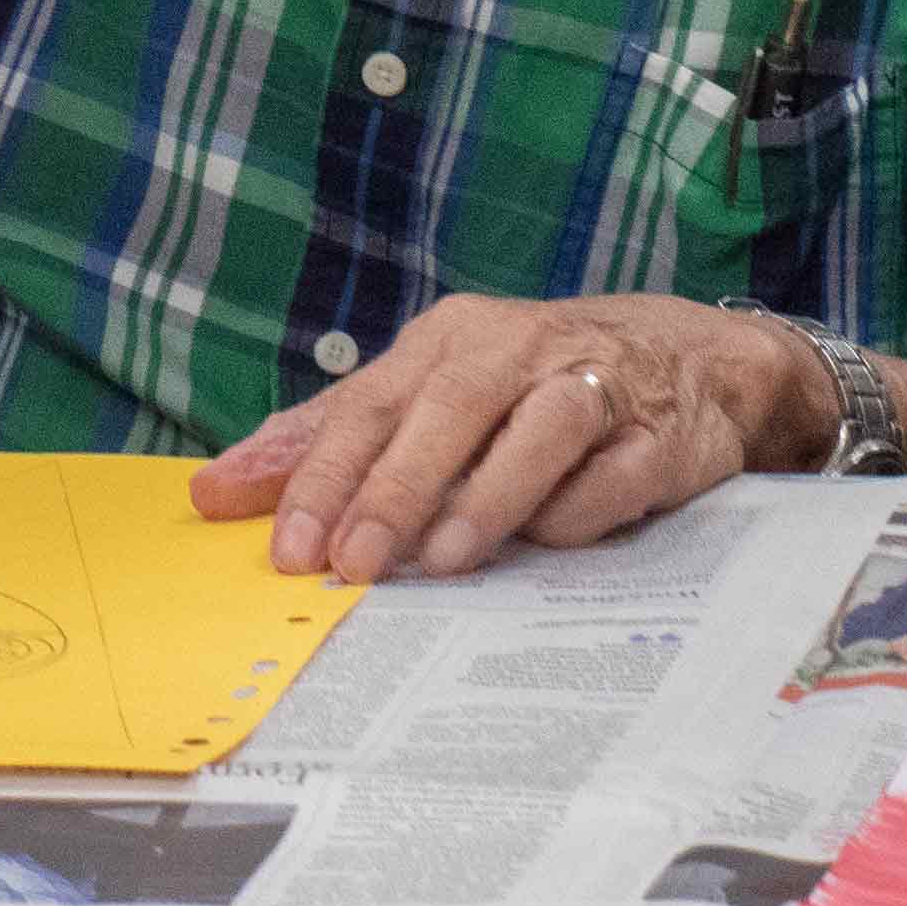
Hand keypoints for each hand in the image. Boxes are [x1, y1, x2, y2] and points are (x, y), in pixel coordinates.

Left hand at [186, 291, 815, 582]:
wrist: (691, 362)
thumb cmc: (528, 386)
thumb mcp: (425, 397)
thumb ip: (326, 443)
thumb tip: (215, 491)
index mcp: (447, 340)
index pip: (368, 405)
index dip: (322, 475)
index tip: (287, 547)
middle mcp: (516, 348)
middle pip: (445, 410)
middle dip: (392, 491)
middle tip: (352, 565)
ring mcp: (595, 385)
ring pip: (536, 432)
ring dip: (487, 498)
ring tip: (442, 560)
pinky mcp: (662, 434)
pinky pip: (617, 472)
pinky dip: (579, 509)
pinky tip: (547, 539)